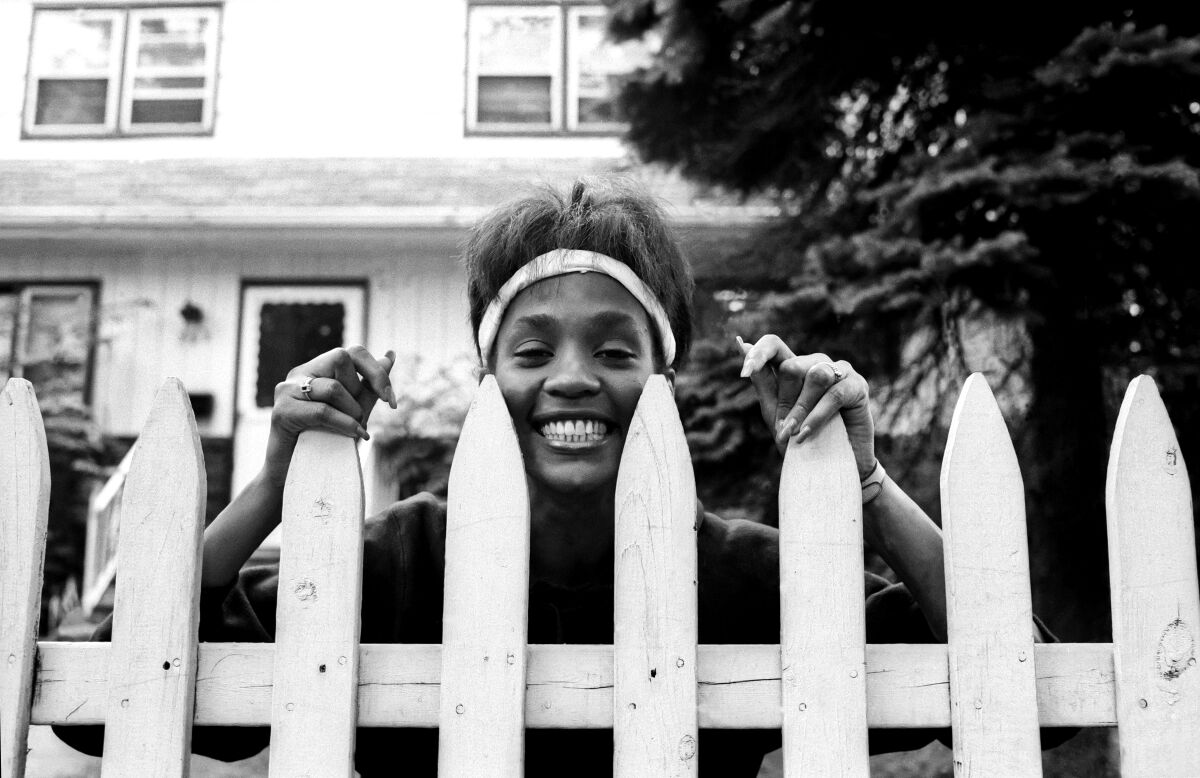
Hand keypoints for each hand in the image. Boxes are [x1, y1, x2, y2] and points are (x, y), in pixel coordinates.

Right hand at [263, 346, 396, 484]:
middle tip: (361, 417)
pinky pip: (322, 411)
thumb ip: (369, 385)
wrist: (298, 476)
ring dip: (352, 412)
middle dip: (360, 390)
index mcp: (316, 369)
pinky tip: (354, 436)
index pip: (352, 352)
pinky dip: (344, 424)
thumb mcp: (354, 410)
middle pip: (341, 358)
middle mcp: (299, 374)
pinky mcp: (281, 412)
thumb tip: (391, 354)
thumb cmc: (327, 443)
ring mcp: (287, 390)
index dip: (377, 372)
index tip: (391, 401)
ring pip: (333, 387)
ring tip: (353, 431)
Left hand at [738, 334, 875, 478]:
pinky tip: (807, 434)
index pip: (774, 345)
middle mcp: (817, 363)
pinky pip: (834, 394)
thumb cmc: (800, 438)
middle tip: (785, 428)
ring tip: (795, 434)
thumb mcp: (775, 411)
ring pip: (815, 376)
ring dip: (801, 409)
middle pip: (792, 365)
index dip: (759, 353)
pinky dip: (817, 417)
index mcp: (795, 366)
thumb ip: (761, 380)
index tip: (745, 370)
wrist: (829, 467)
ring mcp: (840, 371)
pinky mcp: (858, 386)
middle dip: (785, 401)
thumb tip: (742, 344)